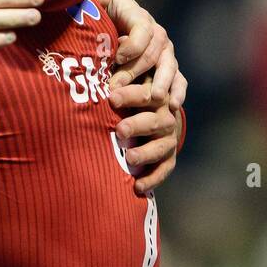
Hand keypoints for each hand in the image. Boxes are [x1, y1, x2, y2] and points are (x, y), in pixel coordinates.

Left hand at [91, 0, 186, 110]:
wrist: (110, 25)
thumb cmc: (101, 13)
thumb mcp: (99, 1)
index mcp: (140, 17)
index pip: (142, 30)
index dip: (131, 45)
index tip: (115, 58)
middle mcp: (156, 33)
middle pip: (153, 52)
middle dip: (135, 70)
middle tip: (116, 87)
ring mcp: (165, 51)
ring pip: (169, 66)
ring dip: (163, 82)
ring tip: (156, 97)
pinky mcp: (168, 67)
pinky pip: (179, 79)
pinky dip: (178, 91)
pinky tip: (173, 105)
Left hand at [109, 74, 182, 193]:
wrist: (154, 114)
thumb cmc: (130, 97)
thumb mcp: (125, 85)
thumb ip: (116, 81)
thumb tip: (97, 79)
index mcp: (156, 96)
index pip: (145, 94)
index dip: (129, 95)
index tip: (111, 97)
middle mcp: (165, 117)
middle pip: (155, 121)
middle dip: (137, 125)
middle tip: (120, 130)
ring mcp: (168, 139)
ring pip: (161, 147)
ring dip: (145, 153)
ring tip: (130, 159)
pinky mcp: (168, 157)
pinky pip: (163, 169)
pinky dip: (152, 178)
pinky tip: (138, 186)